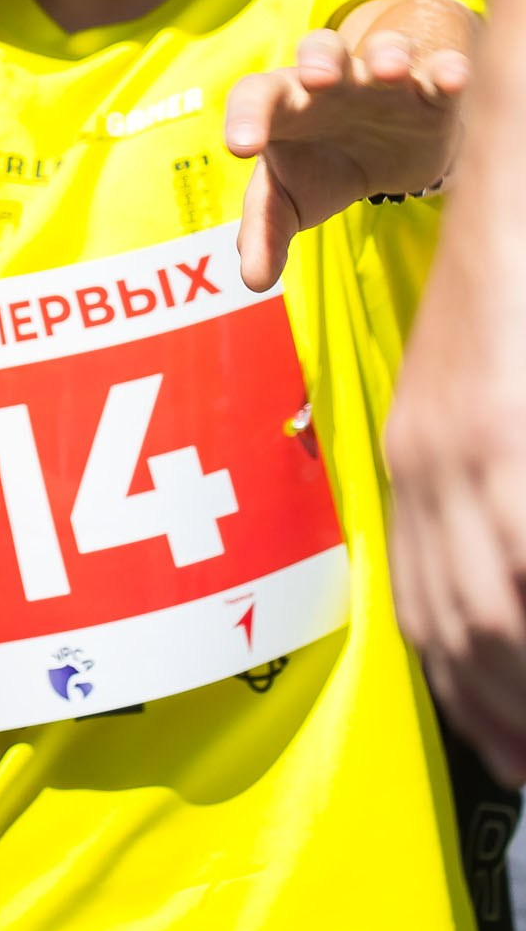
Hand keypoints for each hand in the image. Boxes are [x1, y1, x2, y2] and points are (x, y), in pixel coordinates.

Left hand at [227, 17, 470, 291]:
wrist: (383, 154)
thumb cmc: (320, 168)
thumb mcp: (289, 201)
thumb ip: (265, 235)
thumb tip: (252, 280)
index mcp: (285, 105)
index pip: (255, 97)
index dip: (246, 117)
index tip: (241, 149)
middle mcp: (332, 82)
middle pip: (320, 51)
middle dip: (320, 59)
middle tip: (319, 78)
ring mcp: (383, 83)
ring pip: (384, 51)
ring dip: (387, 54)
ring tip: (390, 70)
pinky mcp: (430, 95)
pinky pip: (440, 72)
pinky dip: (447, 72)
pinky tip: (451, 80)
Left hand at [391, 205, 525, 789]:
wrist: (519, 177)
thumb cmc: (517, 283)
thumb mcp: (482, 396)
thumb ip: (486, 480)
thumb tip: (504, 571)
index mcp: (415, 456)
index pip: (426, 609)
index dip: (470, 696)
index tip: (508, 753)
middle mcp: (433, 462)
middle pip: (464, 628)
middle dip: (510, 713)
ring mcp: (482, 447)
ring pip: (503, 606)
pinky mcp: (516, 433)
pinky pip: (525, 553)